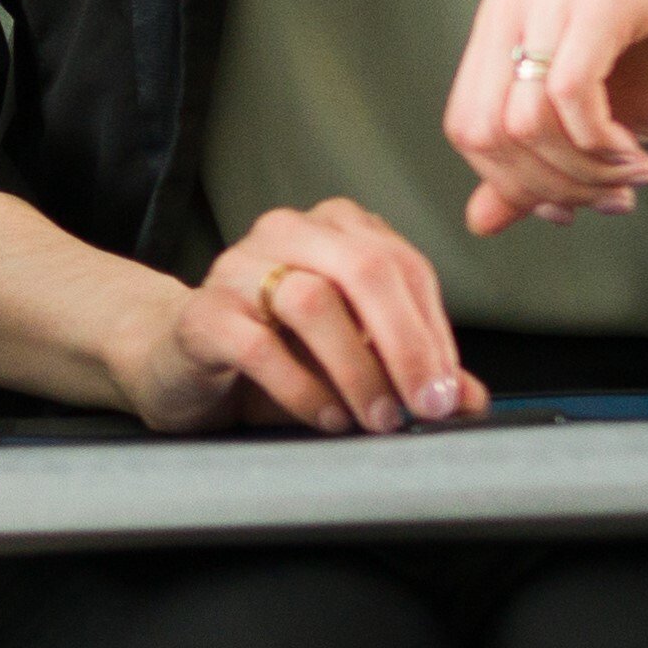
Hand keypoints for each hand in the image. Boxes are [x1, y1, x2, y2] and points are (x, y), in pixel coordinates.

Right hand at [131, 199, 470, 434]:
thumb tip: (469, 400)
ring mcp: (239, 266)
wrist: (177, 366)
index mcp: (335, 228)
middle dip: (407, 345)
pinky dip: (302, 388)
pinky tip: (326, 418)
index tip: (449, 392)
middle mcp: (288, 232)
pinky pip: (259, 345)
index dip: (435, 333)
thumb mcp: (351, 360)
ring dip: (356, 369)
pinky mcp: (203, 312)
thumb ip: (408, 370)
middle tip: (425, 406)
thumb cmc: (272, 356)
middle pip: (366, 270)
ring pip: (313, 300)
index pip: (405, 267)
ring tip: (374, 418)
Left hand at [443, 0, 647, 233]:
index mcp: (507, 14)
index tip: (577, 205)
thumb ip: (541, 166)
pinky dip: (600, 142)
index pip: (466, 124)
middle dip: (550, 186)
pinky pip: (569, 90)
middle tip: (612, 196)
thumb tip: (478, 221)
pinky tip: (639, 153)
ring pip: (525, 118)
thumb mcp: (606, 125)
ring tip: (633, 173)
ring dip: (583, 171)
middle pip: (485, 129)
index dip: (516, 184)